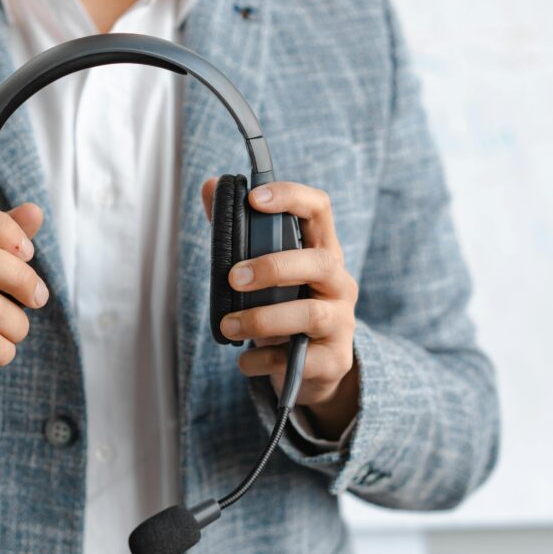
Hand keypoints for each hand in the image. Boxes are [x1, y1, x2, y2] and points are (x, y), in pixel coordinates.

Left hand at [201, 178, 359, 438]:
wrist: (313, 367)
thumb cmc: (284, 308)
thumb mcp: (265, 272)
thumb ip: (238, 231)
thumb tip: (211, 186)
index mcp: (322, 251)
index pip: (319, 210)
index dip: (291, 197)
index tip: (254, 198)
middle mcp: (338, 283)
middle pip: (320, 263)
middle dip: (273, 267)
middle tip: (233, 278)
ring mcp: (341, 323)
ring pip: (310, 315)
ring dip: (261, 319)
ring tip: (228, 325)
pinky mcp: (333, 361)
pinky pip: (297, 360)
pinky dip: (263, 360)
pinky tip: (244, 360)